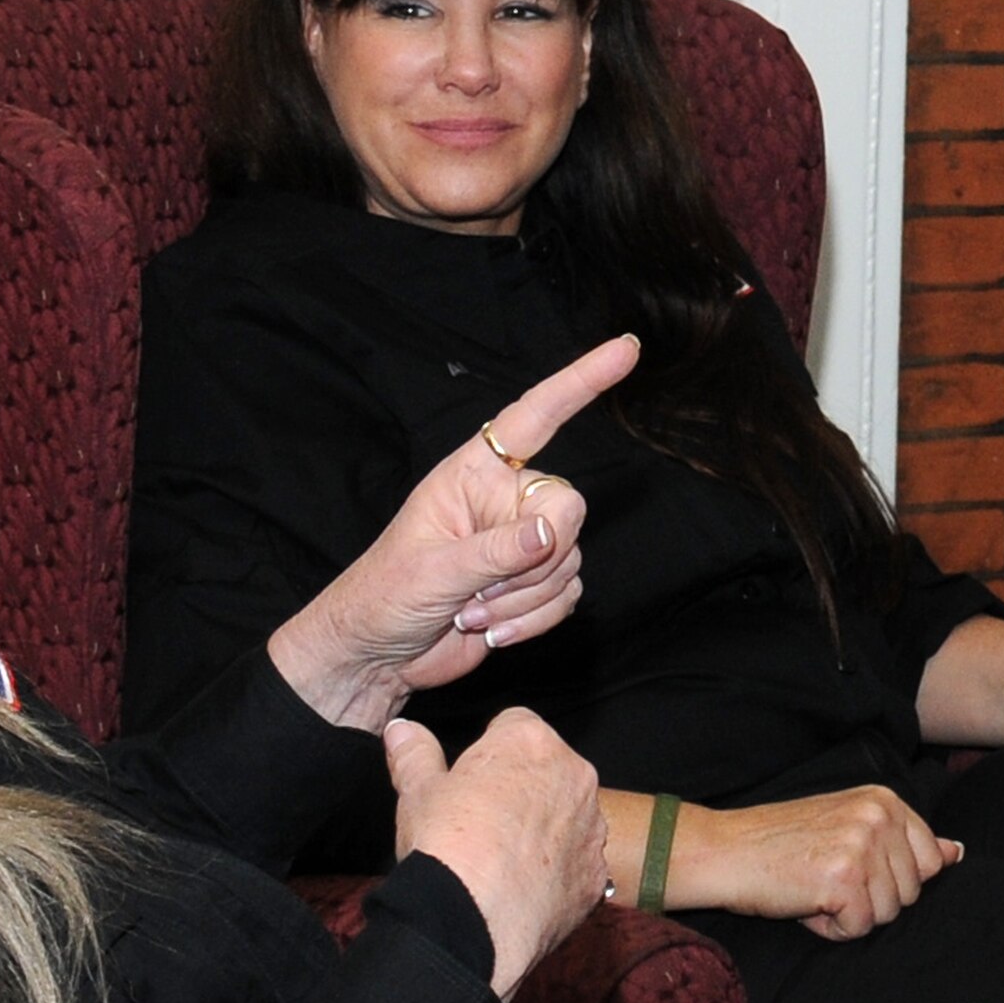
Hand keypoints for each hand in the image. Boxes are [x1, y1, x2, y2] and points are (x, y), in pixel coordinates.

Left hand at [267, 334, 638, 730]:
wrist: (378, 653)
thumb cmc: (385, 596)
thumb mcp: (433, 571)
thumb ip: (495, 550)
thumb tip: (552, 531)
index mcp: (472, 472)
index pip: (534, 416)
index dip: (580, 382)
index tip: (625, 349)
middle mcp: (504, 499)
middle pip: (567, 508)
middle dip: (533, 562)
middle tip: (477, 591)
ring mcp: (522, 542)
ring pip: (571, 559)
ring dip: (524, 600)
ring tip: (471, 612)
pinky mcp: (534, 583)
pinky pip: (569, 594)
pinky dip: (534, 620)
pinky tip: (489, 630)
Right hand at [386, 711, 607, 999]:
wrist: (474, 921)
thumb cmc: (445, 843)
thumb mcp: (417, 790)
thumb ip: (414, 751)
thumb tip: (401, 728)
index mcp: (531, 742)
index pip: (514, 724)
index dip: (488, 750)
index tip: (469, 778)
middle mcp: (575, 778)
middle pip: (547, 768)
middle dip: (522, 785)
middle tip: (482, 816)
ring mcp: (592, 831)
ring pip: (567, 815)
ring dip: (544, 826)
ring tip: (502, 856)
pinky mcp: (597, 878)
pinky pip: (576, 863)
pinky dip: (555, 871)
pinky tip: (522, 886)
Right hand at [684, 787, 960, 941]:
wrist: (722, 850)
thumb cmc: (778, 843)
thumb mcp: (847, 828)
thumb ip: (904, 840)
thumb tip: (956, 853)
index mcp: (882, 799)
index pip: (928, 862)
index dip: (886, 876)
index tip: (844, 861)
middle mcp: (878, 816)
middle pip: (911, 892)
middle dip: (869, 897)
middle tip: (821, 875)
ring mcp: (862, 846)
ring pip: (888, 914)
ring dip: (849, 914)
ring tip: (811, 887)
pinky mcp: (844, 880)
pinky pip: (858, 929)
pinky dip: (829, 928)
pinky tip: (803, 902)